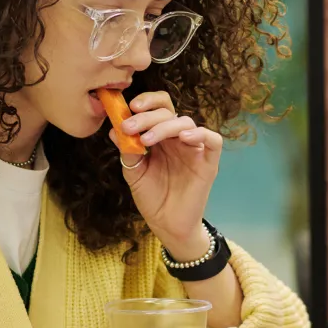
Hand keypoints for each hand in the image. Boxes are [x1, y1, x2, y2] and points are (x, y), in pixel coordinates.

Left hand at [109, 91, 222, 260]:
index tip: (130, 107)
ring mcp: (194, 149)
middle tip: (130, 126)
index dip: (147, 102)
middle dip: (147, 116)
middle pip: (169, 112)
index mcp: (160, 137)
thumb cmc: (152, 197)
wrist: (166, 225)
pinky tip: (183, 138)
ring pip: (186, 122)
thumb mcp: (134, 172)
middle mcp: (177, 139)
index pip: (158, 108)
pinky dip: (200, 134)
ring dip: (164, 126)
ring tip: (146, 139)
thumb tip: (114, 130)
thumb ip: (127, 151)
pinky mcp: (209, 163)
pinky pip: (214, 140)